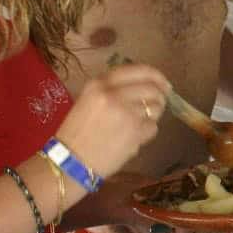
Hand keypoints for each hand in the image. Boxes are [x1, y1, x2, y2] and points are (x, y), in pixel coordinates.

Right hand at [57, 64, 165, 181]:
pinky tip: (133, 138)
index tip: (162, 82)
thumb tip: (145, 85)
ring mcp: (125, 112)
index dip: (154, 75)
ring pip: (156, 107)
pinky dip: (147, 132)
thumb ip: (112, 90)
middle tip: (159, 103)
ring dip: (154, 115)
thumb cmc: (77, 134)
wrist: (70, 162)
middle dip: (160, 96)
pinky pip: (153, 127)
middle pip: (152, 87)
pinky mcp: (134, 131)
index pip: (137, 70)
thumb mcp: (88, 101)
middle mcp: (112, 94)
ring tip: (141, 123)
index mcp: (98, 84)